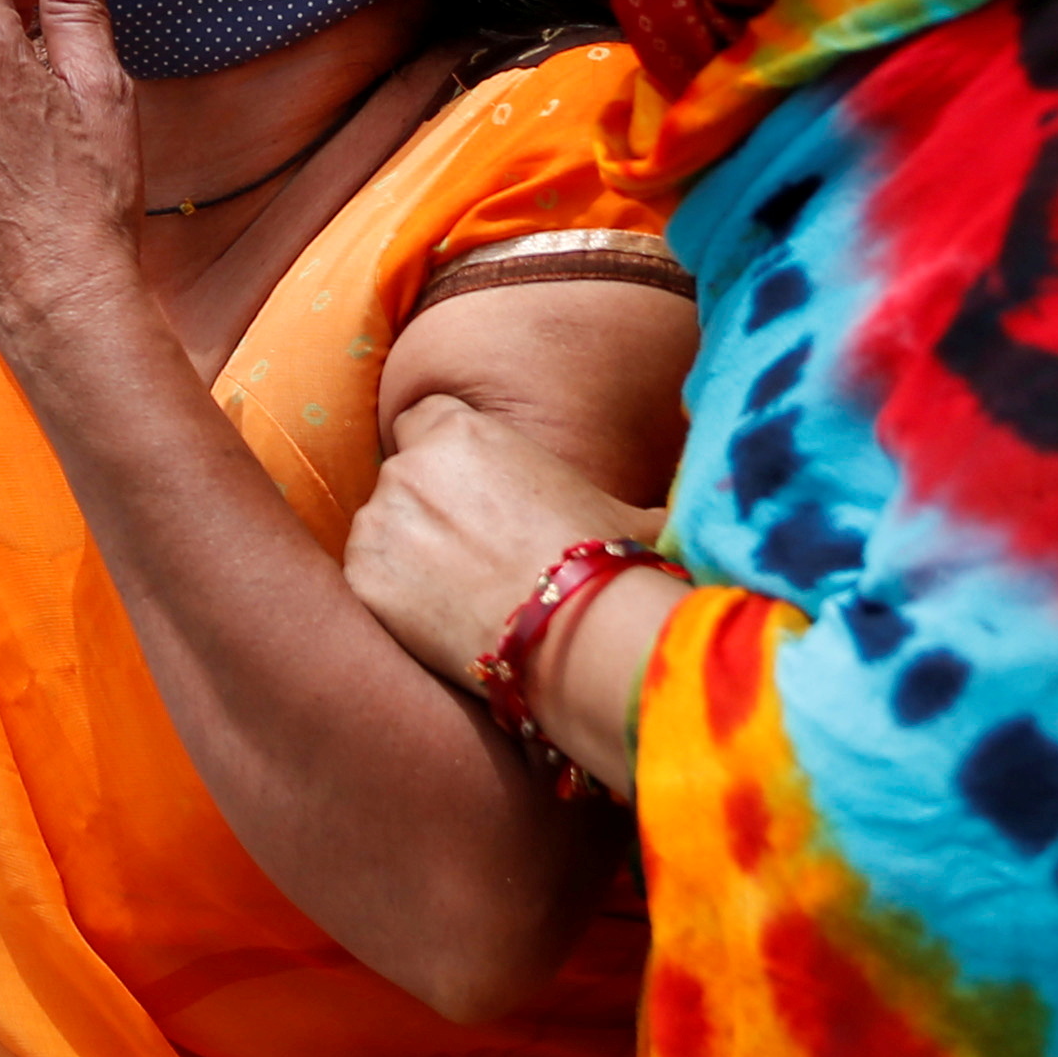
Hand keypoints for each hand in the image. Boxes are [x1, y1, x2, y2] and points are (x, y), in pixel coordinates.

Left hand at [346, 394, 659, 689]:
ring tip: (458, 596)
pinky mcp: (364, 580)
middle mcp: (411, 467)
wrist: (580, 635)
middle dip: (426, 509)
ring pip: (380, 529)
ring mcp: (381, 524)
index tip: (466, 494)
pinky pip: (365, 580)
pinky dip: (391, 598)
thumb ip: (626, 487)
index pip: (425, 420)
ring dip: (405, 554)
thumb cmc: (612, 565)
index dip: (445, 456)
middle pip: (402, 477)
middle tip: (467, 555)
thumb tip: (693, 491)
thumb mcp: (627, 510)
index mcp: (464, 432)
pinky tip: (438, 621)